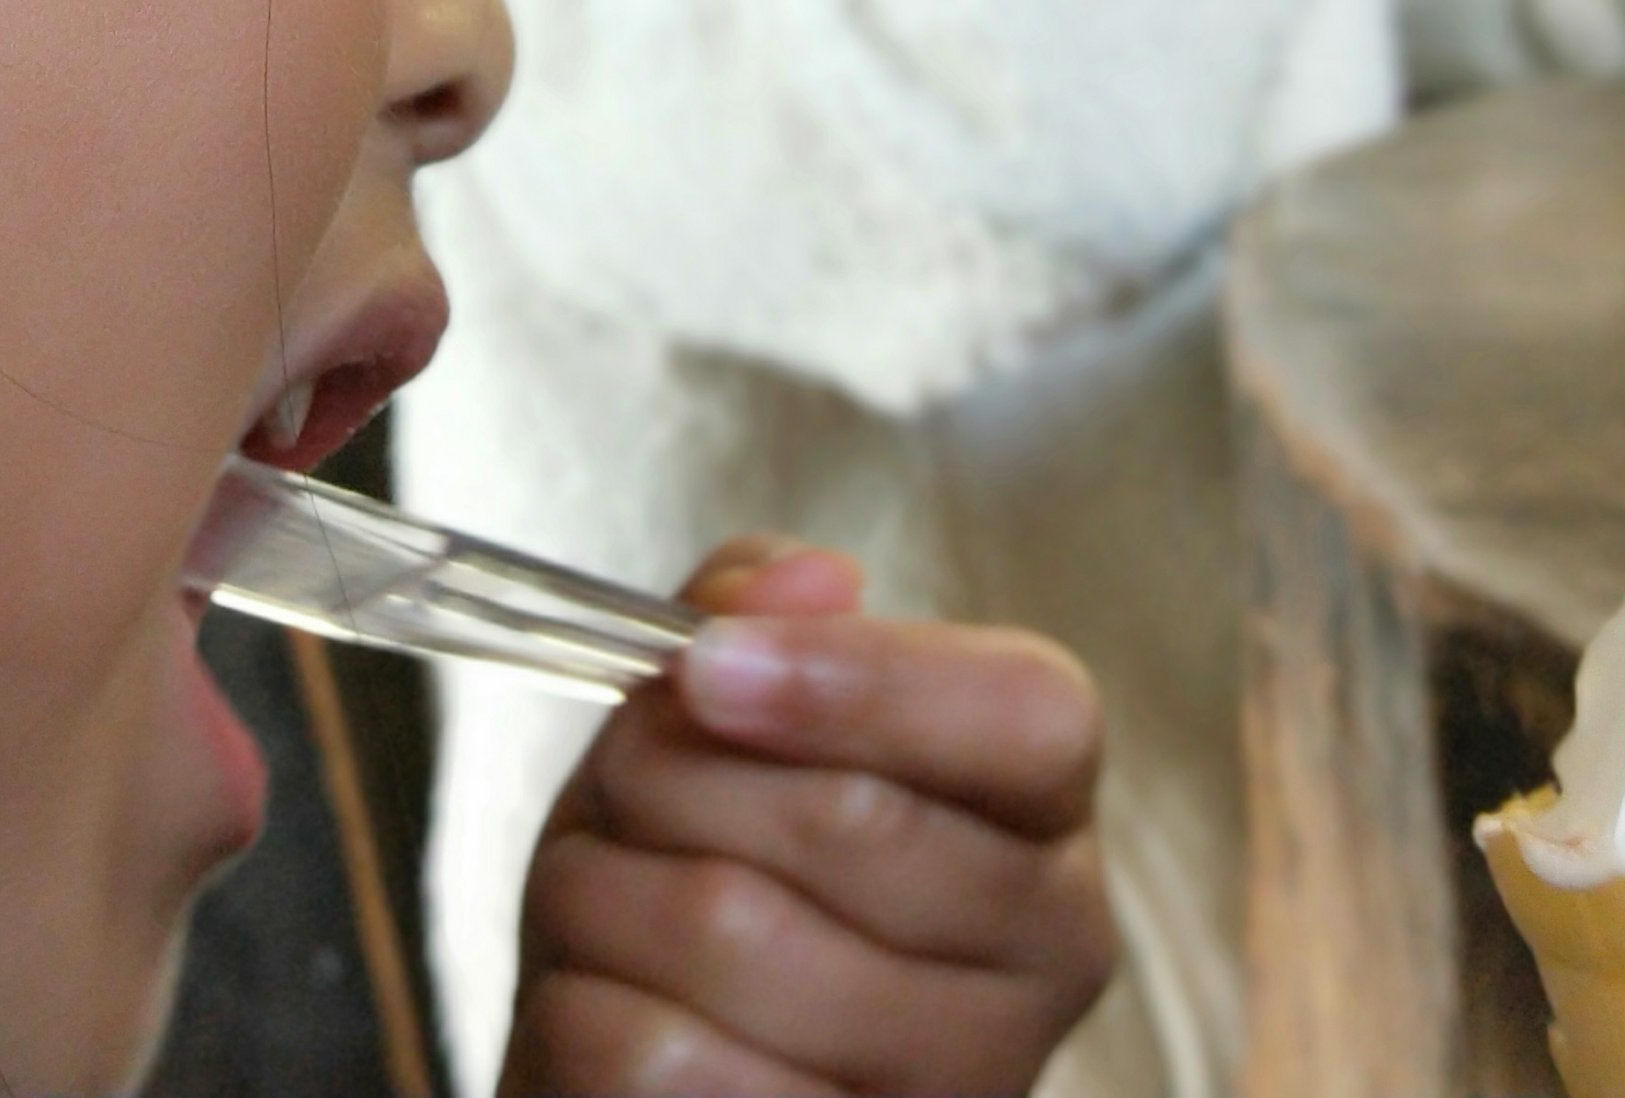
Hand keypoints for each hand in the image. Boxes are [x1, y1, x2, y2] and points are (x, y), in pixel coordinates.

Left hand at [501, 540, 1115, 1097]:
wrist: (640, 1071)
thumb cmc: (703, 871)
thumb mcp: (720, 722)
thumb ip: (760, 614)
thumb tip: (807, 578)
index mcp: (1044, 813)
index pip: (1027, 714)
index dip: (861, 677)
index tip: (710, 665)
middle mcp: (1045, 958)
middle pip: (851, 816)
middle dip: (674, 772)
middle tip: (623, 778)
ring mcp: (960, 1082)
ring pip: (729, 930)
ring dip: (602, 890)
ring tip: (603, 898)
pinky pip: (659, 1059)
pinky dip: (579, 1012)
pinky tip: (609, 1008)